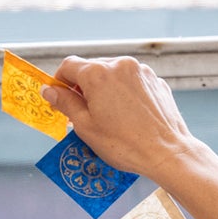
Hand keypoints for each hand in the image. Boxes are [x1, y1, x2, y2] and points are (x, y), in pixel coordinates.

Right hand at [41, 55, 199, 182]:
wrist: (168, 153)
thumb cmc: (126, 144)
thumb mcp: (86, 126)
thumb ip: (65, 103)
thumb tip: (49, 90)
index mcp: (97, 73)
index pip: (68, 66)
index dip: (60, 81)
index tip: (60, 97)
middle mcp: (120, 65)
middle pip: (92, 68)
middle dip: (84, 87)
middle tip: (84, 111)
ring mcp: (142, 72)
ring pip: (114, 75)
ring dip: (106, 89)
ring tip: (110, 116)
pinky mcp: (157, 82)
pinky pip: (133, 83)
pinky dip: (126, 93)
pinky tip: (129, 115)